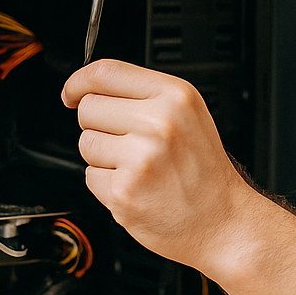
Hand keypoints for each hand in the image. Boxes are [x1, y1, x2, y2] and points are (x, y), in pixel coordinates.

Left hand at [62, 59, 262, 271]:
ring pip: (86, 143)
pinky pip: (90, 176)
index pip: (106, 72)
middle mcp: (159, 123)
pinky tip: (137, 187)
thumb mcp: (188, 115)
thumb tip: (92, 89)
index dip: (79, 81)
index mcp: (175, 96)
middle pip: (89, 108)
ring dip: (104, 157)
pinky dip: (107, 185)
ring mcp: (140, 158)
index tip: (72, 92)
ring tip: (138, 168)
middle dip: (99, 125)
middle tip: (128, 143)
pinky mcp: (124, 191)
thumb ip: (145, 96)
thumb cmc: (205, 172)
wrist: (223, 222)